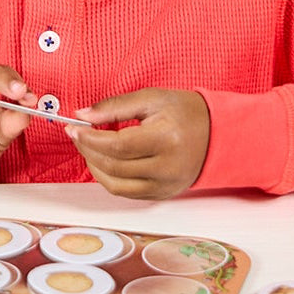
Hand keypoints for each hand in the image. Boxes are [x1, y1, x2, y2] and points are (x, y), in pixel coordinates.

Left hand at [70, 89, 210, 198]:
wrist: (218, 133)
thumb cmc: (185, 112)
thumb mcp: (151, 98)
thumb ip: (114, 106)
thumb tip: (83, 115)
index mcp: (166, 140)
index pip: (118, 145)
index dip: (90, 138)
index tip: (74, 127)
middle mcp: (167, 168)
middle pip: (114, 166)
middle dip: (88, 150)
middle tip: (76, 134)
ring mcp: (165, 186)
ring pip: (116, 185)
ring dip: (94, 166)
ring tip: (87, 147)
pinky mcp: (163, 194)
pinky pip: (126, 192)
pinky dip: (108, 178)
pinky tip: (103, 160)